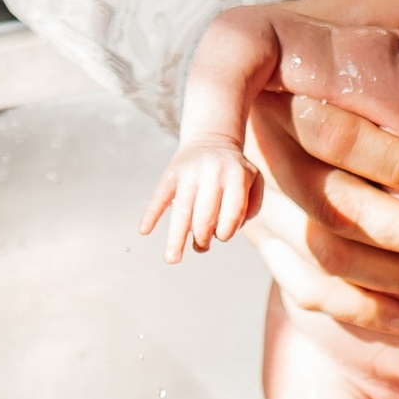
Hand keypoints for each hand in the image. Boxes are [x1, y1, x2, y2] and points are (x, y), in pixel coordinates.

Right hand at [143, 136, 260, 258]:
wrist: (211, 138)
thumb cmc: (235, 170)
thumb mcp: (254, 181)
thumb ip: (253, 206)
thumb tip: (228, 230)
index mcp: (237, 177)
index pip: (232, 215)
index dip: (226, 232)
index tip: (221, 236)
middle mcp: (213, 173)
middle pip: (205, 217)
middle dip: (202, 239)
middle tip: (200, 248)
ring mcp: (190, 173)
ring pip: (181, 211)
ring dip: (176, 238)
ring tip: (171, 260)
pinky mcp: (171, 173)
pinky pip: (159, 196)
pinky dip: (151, 213)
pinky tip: (144, 230)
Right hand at [242, 0, 398, 336]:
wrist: (300, 85)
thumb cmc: (346, 38)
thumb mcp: (370, 15)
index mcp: (253, 63)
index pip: (287, 112)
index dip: (371, 149)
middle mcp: (242, 132)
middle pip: (319, 195)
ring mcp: (248, 192)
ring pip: (318, 248)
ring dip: (391, 272)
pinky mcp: (262, 238)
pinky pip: (304, 285)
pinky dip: (358, 306)